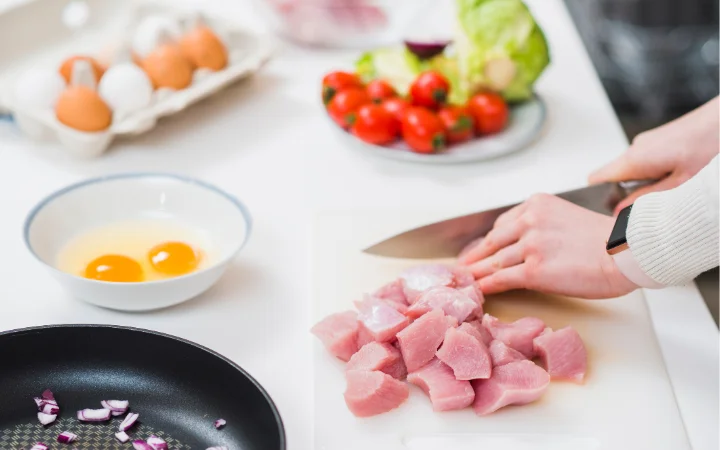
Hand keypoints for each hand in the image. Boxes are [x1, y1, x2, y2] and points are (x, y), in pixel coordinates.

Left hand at [458, 194, 637, 298]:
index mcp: (537, 205)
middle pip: (493, 242)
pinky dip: (486, 286)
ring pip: (493, 261)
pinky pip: (500, 279)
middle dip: (474, 257)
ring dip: (476, 273)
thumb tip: (528, 243)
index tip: (479, 249)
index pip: (503, 224)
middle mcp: (529, 221)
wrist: (626, 252)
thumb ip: (545, 225)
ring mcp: (530, 245)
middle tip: (461, 267)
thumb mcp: (569, 218)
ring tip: (464, 282)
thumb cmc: (608, 240)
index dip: (488, 241)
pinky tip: (477, 292)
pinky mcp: (533, 270)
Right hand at [589, 97, 718, 212]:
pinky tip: (679, 175)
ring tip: (675, 188)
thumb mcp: (681, 183)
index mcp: (634, 159)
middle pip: (615, 178)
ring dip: (647, 184)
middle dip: (629, 195)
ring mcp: (646, 142)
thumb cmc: (711, 144)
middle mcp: (635, 148)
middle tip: (653, 206)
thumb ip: (648, 199)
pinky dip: (657, 173)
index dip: (600, 199)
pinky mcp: (658, 140)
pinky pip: (646, 162)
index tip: (614, 214)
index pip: (597, 179)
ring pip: (633, 171)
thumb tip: (621, 213)